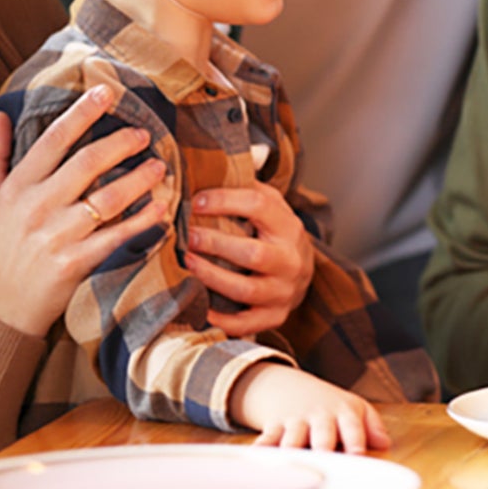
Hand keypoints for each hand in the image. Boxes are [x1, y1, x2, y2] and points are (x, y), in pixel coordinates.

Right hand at [0, 86, 168, 337]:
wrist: (4, 308)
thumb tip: (2, 116)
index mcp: (17, 188)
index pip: (53, 140)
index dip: (81, 113)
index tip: (106, 91)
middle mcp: (36, 208)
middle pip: (87, 164)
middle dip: (121, 142)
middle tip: (144, 133)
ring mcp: (56, 236)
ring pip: (107, 199)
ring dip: (139, 179)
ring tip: (159, 166)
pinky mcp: (75, 263)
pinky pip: (116, 236)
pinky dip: (143, 222)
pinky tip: (162, 208)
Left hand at [185, 183, 313, 335]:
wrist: (301, 270)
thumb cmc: (274, 233)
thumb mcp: (270, 206)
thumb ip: (247, 188)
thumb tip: (210, 165)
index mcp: (289, 226)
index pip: (259, 206)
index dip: (225, 201)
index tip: (197, 200)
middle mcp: (291, 259)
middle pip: (252, 253)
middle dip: (215, 243)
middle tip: (186, 235)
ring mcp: (284, 291)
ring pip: (245, 290)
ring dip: (211, 278)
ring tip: (186, 265)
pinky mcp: (275, 316)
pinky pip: (246, 323)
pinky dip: (221, 318)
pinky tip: (199, 305)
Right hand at [231, 362, 390, 452]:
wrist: (292, 388)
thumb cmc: (330, 406)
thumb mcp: (354, 408)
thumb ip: (371, 426)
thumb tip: (385, 443)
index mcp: (344, 412)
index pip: (353, 427)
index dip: (355, 441)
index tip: (357, 456)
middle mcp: (320, 417)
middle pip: (322, 435)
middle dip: (323, 449)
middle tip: (324, 464)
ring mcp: (296, 421)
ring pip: (293, 439)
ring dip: (292, 451)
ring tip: (292, 466)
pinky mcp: (274, 427)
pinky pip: (266, 440)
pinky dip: (261, 449)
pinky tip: (258, 459)